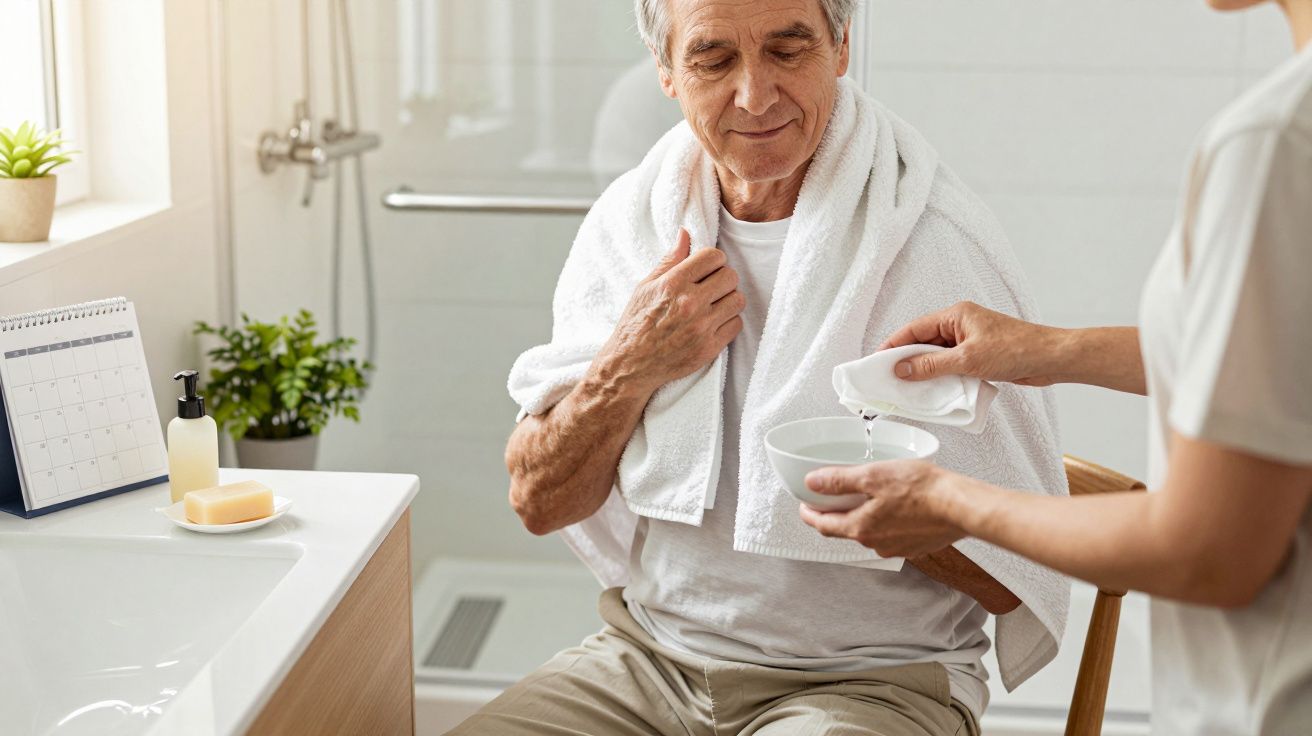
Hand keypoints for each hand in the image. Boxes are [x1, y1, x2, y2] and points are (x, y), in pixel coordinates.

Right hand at [596, 229, 744, 393]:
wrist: (631, 364)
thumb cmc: (636, 323)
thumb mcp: (646, 286)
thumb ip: (670, 260)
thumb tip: (685, 233)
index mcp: (673, 284)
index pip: (713, 256)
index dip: (713, 260)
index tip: (708, 268)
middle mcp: (690, 303)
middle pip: (730, 276)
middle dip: (723, 278)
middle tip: (712, 287)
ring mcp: (701, 327)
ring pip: (737, 300)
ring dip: (728, 300)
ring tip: (714, 305)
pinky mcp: (709, 348)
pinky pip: (736, 325)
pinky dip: (728, 322)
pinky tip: (714, 323)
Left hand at [797, 460, 967, 558]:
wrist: (961, 506)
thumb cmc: (922, 490)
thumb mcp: (873, 476)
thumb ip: (839, 481)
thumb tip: (813, 483)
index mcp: (861, 528)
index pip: (824, 526)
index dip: (810, 515)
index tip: (804, 508)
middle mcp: (876, 544)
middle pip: (846, 529)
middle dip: (837, 515)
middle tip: (833, 499)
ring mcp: (897, 547)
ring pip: (871, 532)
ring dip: (865, 517)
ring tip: (868, 497)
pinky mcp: (916, 546)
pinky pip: (893, 534)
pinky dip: (888, 521)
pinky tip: (897, 506)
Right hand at [878, 301, 1066, 385]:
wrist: (1051, 359)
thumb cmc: (1016, 350)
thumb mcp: (967, 360)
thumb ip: (931, 365)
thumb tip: (902, 369)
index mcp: (955, 315)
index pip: (914, 329)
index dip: (893, 345)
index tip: (876, 361)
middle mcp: (960, 325)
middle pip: (922, 342)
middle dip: (905, 360)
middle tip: (887, 379)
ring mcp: (969, 340)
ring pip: (936, 355)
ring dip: (924, 371)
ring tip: (906, 389)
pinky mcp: (978, 355)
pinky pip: (950, 365)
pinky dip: (940, 376)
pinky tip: (932, 391)